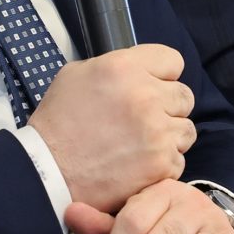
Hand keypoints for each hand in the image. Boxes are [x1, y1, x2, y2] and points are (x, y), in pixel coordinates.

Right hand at [28, 43, 195, 212]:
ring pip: (186, 130)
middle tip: (144, 121)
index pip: (172, 61)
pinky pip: (179, 160)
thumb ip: (114, 66)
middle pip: (184, 96)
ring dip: (168, 138)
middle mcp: (145, 96)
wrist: (47, 172)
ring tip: (140, 146)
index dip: (162, 75)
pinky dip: (161, 165)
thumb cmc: (57, 125)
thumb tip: (138, 69)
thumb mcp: (75, 76)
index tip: (153, 87)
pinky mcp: (161, 164)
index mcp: (124, 68)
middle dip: (167, 108)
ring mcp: (156, 132)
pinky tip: (136, 166)